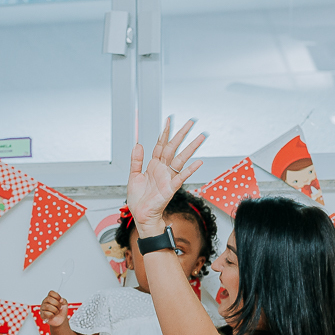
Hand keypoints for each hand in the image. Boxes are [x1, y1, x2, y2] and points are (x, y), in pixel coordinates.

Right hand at [40, 291, 69, 326]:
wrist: (61, 320)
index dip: (57, 296)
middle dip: (57, 304)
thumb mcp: (65, 304)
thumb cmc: (61, 311)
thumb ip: (63, 300)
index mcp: (50, 297)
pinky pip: (46, 313)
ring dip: (55, 310)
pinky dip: (52, 315)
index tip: (60, 301)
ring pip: (47, 306)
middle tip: (59, 308)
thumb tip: (60, 299)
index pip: (51, 292)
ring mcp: (43, 308)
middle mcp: (45, 301)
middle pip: (49, 299)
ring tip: (56, 312)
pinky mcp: (42, 315)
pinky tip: (52, 316)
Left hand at [127, 117, 205, 236]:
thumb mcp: (133, 176)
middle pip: (174, 147)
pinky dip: (190, 170)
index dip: (164, 133)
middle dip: (182, 134)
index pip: (161, 145)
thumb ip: (136, 160)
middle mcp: (162, 169)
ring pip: (181, 158)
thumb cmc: (138, 199)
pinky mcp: (170, 188)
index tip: (169, 120)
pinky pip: (181, 177)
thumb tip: (138, 144)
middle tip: (191, 122)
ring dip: (191, 147)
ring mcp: (168, 177)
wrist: (141, 215)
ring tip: (201, 137)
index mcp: (153, 165)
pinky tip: (198, 162)